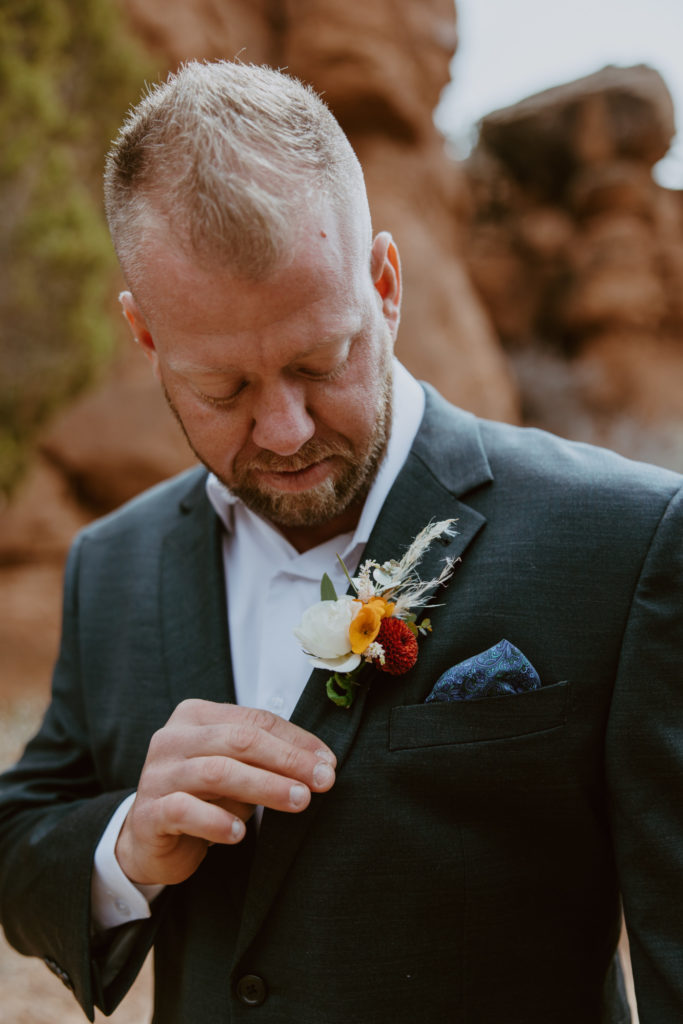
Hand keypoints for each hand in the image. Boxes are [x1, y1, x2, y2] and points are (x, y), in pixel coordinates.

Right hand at [115, 699, 335, 885]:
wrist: (150, 840)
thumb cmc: (202, 798)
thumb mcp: (237, 771)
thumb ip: (267, 761)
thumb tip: (321, 764)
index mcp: (196, 716)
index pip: (254, 720)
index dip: (295, 740)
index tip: (328, 762)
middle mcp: (173, 738)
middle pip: (239, 740)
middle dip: (287, 759)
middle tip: (321, 781)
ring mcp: (158, 773)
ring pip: (217, 771)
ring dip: (264, 786)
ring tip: (298, 801)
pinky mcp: (149, 812)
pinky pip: (186, 810)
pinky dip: (217, 821)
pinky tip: (240, 834)